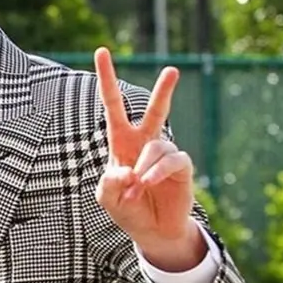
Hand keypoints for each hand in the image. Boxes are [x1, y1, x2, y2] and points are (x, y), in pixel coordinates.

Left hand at [93, 47, 204, 268]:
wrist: (152, 231)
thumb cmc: (127, 209)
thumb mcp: (107, 198)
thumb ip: (109, 183)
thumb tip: (128, 170)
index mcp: (121, 142)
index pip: (113, 105)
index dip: (107, 79)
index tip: (101, 51)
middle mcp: (145, 143)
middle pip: (156, 111)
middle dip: (164, 91)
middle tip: (173, 70)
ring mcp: (164, 154)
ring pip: (156, 146)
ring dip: (142, 170)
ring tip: (136, 190)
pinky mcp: (181, 167)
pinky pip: (170, 160)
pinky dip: (156, 172)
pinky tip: (148, 184)